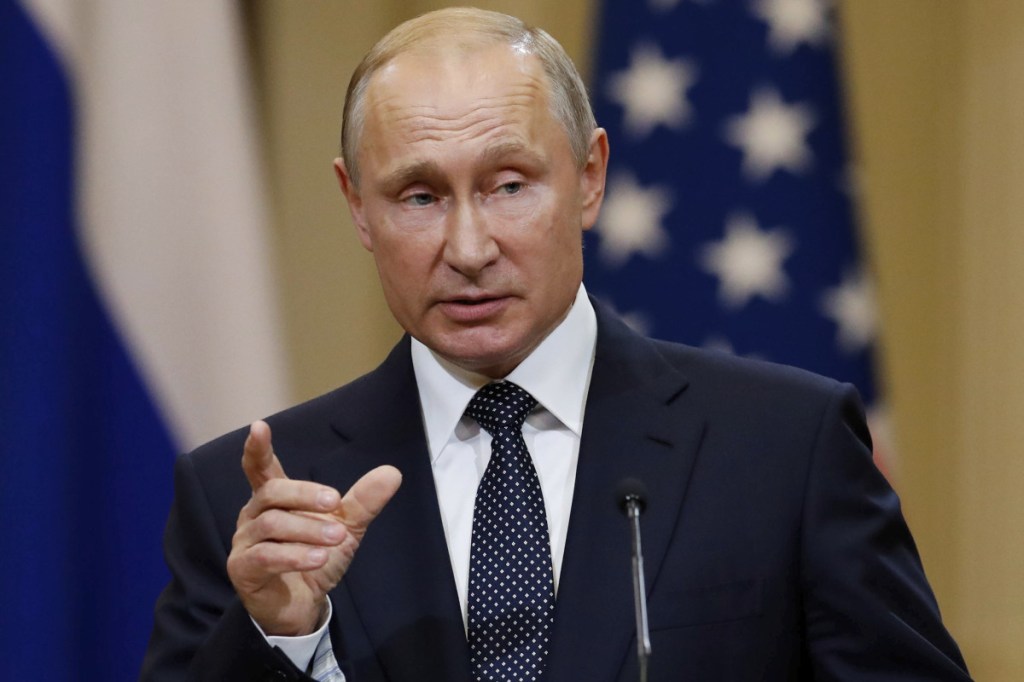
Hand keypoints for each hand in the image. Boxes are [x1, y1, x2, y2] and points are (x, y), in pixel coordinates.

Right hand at [227, 420, 401, 635]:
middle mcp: (254, 515)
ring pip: (272, 524)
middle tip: (335, 503)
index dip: (258, 448)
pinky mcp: (243, 569)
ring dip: (308, 529)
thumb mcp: (346, 526)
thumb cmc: (316, 557)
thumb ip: (364, 500)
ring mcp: (245, 542)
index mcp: (274, 498)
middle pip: (272, 491)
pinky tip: (317, 558)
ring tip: (336, 539)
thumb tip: (392, 473)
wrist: (305, 605)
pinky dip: (294, 556)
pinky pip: (265, 556)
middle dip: (305, 494)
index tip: (259, 427)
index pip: (260, 468)